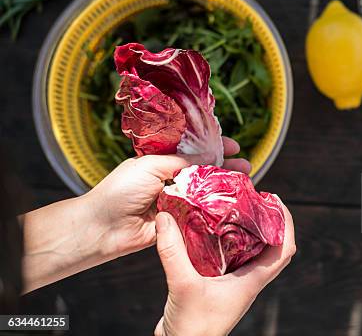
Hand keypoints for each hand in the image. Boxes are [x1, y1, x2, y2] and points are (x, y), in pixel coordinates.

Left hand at [88, 137, 250, 258]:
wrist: (102, 227)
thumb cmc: (120, 191)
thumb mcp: (151, 166)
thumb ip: (182, 161)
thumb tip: (210, 155)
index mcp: (161, 162)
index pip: (193, 150)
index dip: (214, 146)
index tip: (233, 146)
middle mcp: (170, 180)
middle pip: (204, 171)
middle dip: (226, 167)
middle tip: (246, 166)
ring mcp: (175, 202)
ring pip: (205, 192)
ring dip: (225, 187)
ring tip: (246, 181)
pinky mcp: (178, 222)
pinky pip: (200, 214)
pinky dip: (215, 210)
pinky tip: (231, 205)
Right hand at [153, 205, 295, 335]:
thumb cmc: (192, 329)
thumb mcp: (182, 284)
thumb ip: (173, 251)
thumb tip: (166, 219)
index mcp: (252, 282)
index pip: (284, 249)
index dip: (285, 222)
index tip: (275, 201)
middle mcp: (248, 282)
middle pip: (272, 248)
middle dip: (268, 222)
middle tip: (255, 200)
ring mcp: (235, 285)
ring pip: (251, 252)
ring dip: (248, 231)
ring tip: (236, 210)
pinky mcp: (219, 287)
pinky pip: (231, 259)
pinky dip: (227, 243)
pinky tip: (210, 233)